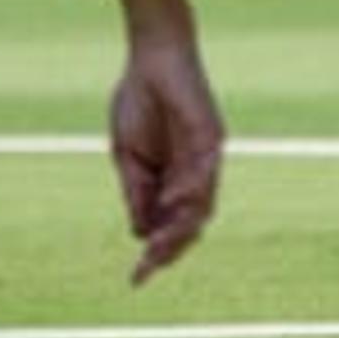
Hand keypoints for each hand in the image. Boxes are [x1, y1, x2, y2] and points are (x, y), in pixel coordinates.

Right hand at [111, 29, 223, 284]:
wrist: (152, 58)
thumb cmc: (138, 101)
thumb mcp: (126, 155)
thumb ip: (135, 192)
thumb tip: (141, 234)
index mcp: (172, 181)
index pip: (168, 226)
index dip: (154, 253)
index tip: (135, 279)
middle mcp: (195, 176)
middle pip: (189, 225)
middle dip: (168, 250)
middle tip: (147, 268)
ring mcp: (206, 159)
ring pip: (200, 206)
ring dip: (179, 229)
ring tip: (158, 248)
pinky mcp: (212, 139)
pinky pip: (204, 172)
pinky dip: (189, 191)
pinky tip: (172, 203)